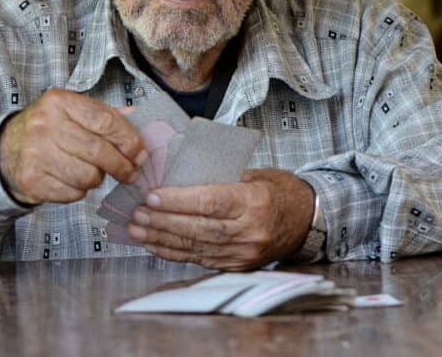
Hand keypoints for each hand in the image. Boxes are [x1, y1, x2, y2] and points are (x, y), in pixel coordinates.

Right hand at [0, 89, 145, 205]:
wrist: (5, 150)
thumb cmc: (50, 129)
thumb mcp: (74, 112)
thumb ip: (107, 116)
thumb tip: (142, 121)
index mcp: (60, 102)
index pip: (106, 121)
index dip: (129, 140)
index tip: (140, 153)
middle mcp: (46, 125)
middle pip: (99, 152)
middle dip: (122, 166)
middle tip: (131, 173)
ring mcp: (36, 153)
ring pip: (88, 176)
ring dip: (98, 178)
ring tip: (92, 171)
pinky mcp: (32, 180)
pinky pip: (73, 193)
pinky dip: (80, 191)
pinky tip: (72, 180)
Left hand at [126, 168, 314, 269]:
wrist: (305, 220)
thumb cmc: (276, 191)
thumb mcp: (253, 174)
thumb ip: (219, 177)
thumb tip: (177, 176)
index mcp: (255, 202)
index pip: (210, 201)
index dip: (178, 200)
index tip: (153, 196)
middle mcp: (250, 231)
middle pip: (199, 228)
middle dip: (163, 221)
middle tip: (137, 214)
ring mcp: (243, 253)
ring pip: (195, 247)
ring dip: (162, 239)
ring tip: (137, 230)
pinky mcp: (237, 266)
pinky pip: (199, 260)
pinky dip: (174, 252)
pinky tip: (155, 245)